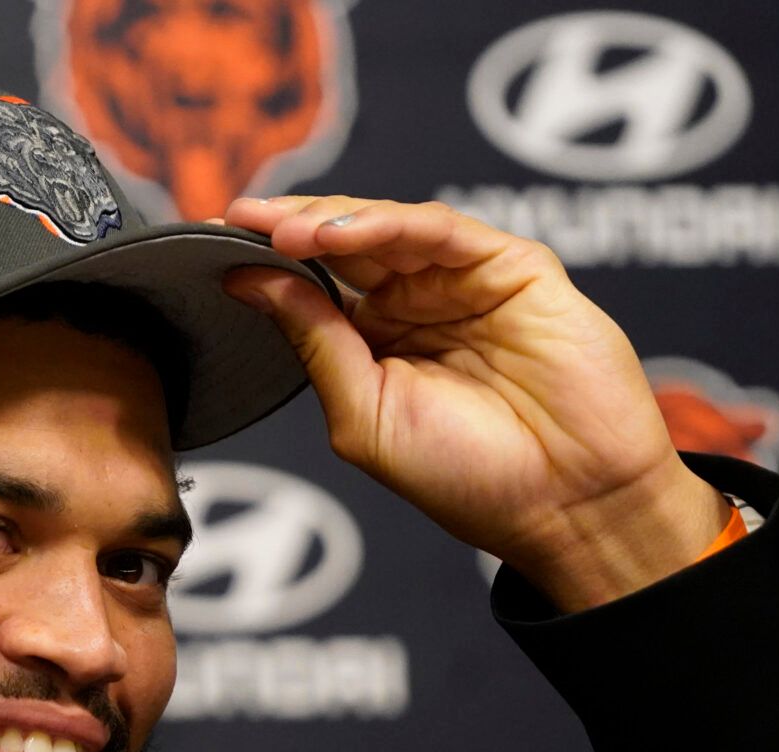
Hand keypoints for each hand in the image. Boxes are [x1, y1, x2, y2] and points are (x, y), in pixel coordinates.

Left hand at [221, 195, 731, 611]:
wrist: (566, 507)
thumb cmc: (469, 479)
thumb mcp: (365, 415)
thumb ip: (314, 343)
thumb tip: (248, 281)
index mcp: (377, 340)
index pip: (312, 282)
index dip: (265, 257)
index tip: (212, 240)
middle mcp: (418, 303)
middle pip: (344, 241)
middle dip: (288, 224)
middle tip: (238, 217)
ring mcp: (465, 281)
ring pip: (388, 227)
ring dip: (332, 221)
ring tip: (283, 229)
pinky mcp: (514, 268)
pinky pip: (445, 230)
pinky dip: (390, 225)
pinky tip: (342, 236)